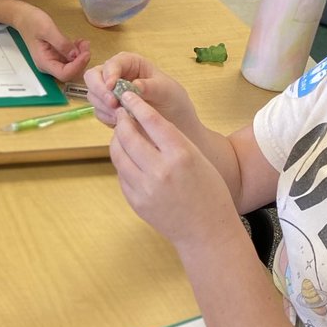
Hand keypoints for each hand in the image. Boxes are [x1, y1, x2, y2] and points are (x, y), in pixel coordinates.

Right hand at [0, 0, 89, 80]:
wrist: (23, 17)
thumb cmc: (32, 22)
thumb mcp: (47, 30)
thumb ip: (61, 43)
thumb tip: (75, 55)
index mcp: (44, 62)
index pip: (64, 74)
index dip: (78, 66)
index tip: (86, 53)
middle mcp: (49, 65)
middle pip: (70, 72)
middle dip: (81, 61)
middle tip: (86, 45)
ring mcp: (53, 60)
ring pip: (72, 65)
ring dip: (81, 56)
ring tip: (83, 42)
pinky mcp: (57, 55)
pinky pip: (70, 58)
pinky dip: (77, 52)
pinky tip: (79, 42)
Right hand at [84, 52, 192, 129]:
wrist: (176, 122)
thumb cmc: (172, 99)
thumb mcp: (167, 90)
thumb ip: (150, 86)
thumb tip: (134, 85)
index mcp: (130, 63)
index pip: (112, 63)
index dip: (109, 73)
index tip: (112, 87)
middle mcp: (116, 75)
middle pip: (93, 77)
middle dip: (100, 90)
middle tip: (113, 104)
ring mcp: (110, 92)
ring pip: (93, 95)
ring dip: (103, 106)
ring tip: (121, 115)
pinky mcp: (109, 109)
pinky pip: (99, 111)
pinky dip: (106, 117)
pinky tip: (120, 121)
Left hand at [109, 90, 235, 250]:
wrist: (207, 231)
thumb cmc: (209, 192)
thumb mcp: (198, 158)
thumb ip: (173, 141)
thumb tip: (145, 122)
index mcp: (181, 155)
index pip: (152, 121)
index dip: (137, 105)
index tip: (128, 95)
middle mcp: (160, 170)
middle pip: (129, 136)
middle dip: (122, 121)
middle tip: (122, 114)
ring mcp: (145, 188)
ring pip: (119, 155)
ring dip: (117, 140)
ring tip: (121, 134)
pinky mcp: (136, 202)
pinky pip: (122, 175)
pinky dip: (122, 162)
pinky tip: (128, 158)